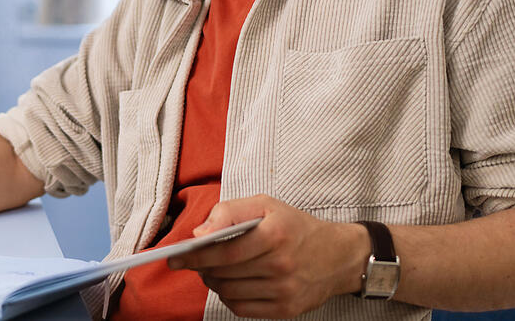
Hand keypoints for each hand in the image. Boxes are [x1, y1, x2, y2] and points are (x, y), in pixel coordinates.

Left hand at [165, 195, 369, 317]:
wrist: (339, 257)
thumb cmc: (296, 227)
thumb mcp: (265, 205)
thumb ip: (229, 212)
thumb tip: (199, 234)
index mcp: (275, 235)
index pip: (223, 250)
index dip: (194, 256)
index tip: (175, 258)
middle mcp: (281, 265)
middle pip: (223, 273)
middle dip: (202, 268)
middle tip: (195, 261)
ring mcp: (285, 290)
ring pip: (229, 292)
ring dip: (213, 282)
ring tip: (213, 271)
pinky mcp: (286, 310)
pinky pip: (242, 309)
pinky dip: (229, 298)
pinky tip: (231, 284)